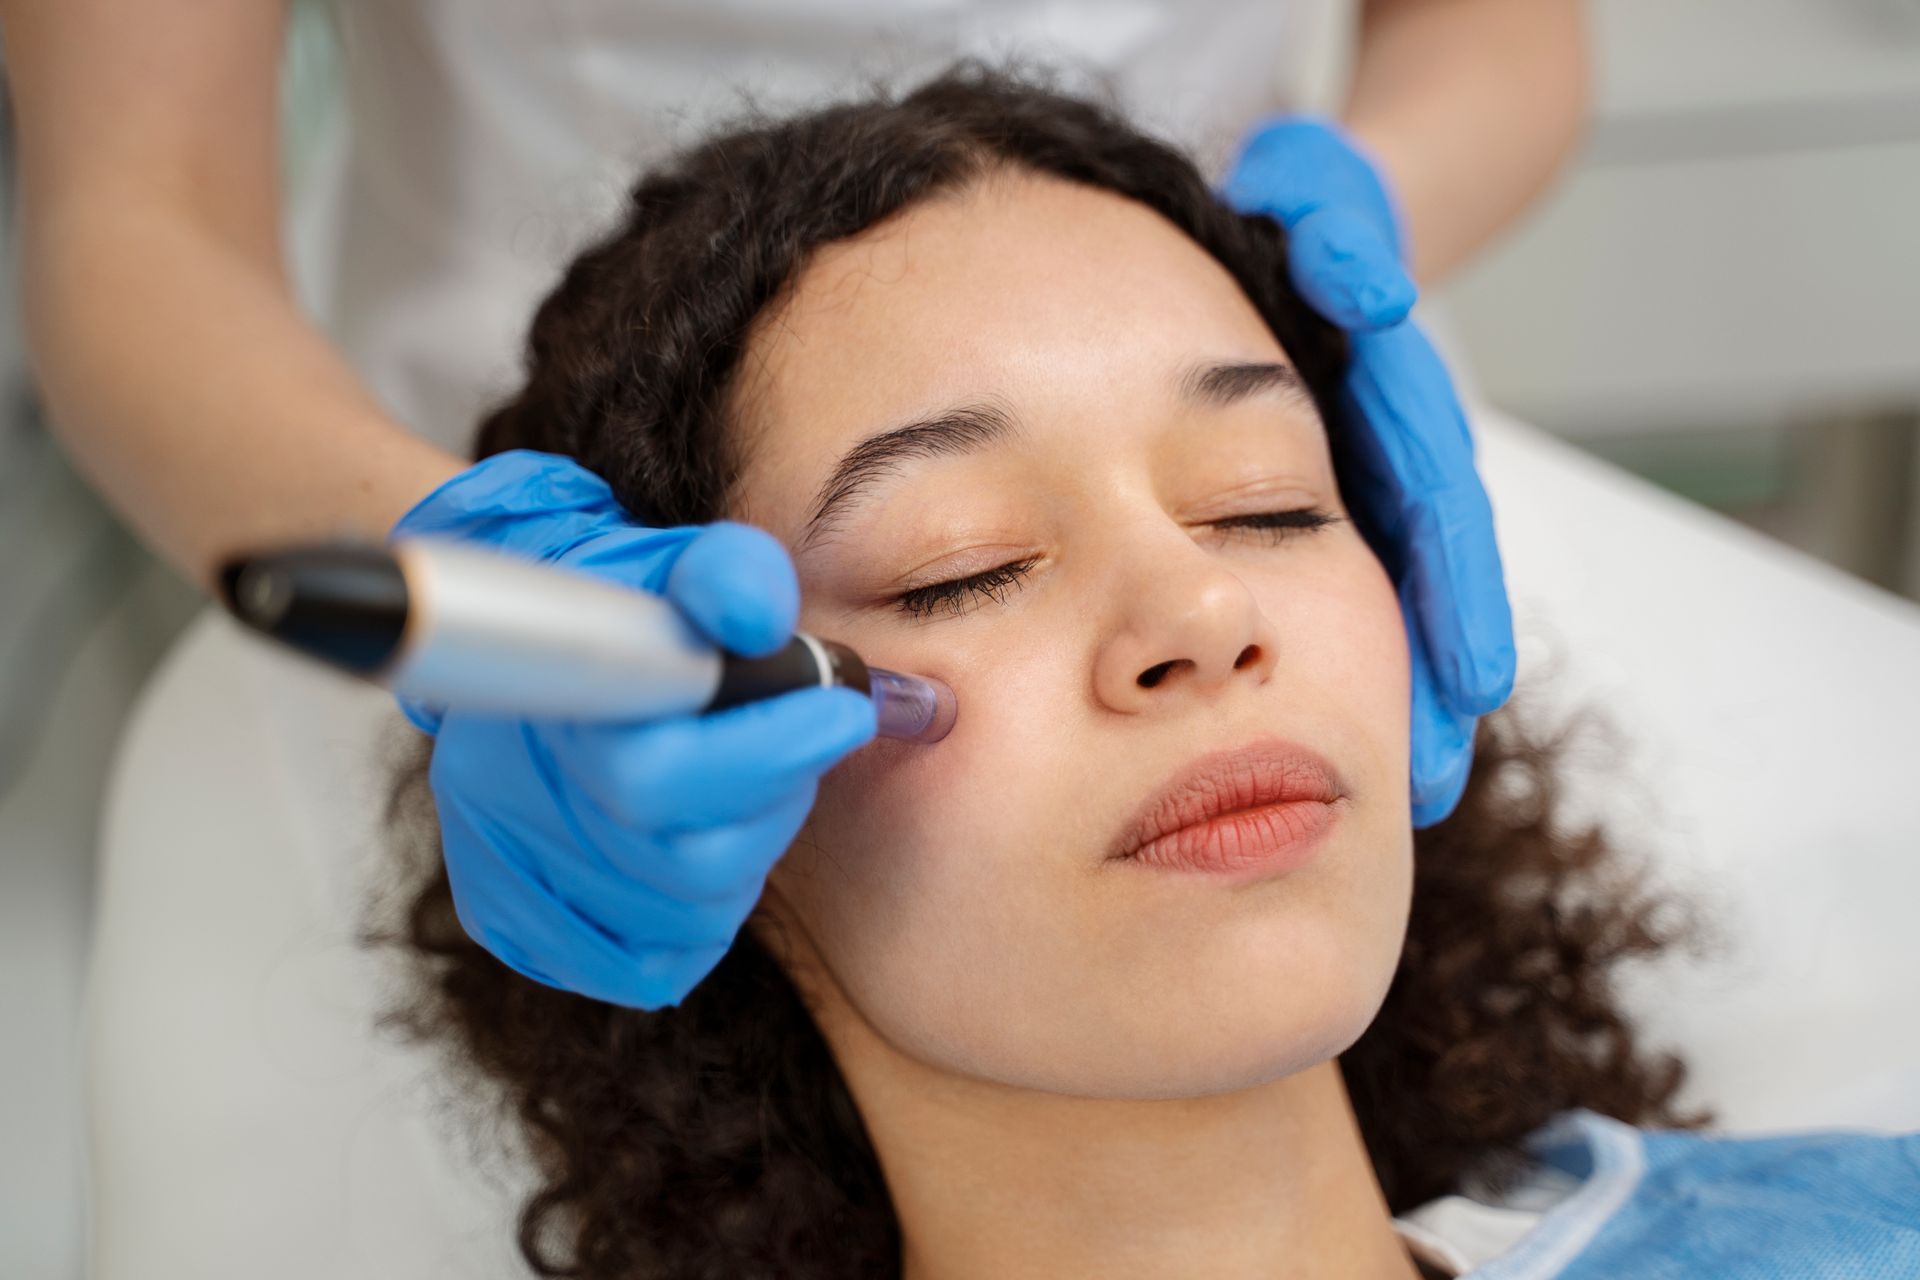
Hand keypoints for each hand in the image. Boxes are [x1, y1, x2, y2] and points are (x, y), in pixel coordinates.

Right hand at [390, 449, 877, 1006]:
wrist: (532, 643)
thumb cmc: (634, 608)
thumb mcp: (686, 564)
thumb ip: (732, 576)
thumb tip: (757, 613)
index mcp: (550, 707)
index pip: (662, 776)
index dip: (770, 755)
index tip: (844, 713)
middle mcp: (506, 795)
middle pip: (690, 860)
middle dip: (775, 802)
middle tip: (802, 745)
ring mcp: (504, 866)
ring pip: (682, 921)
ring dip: (742, 864)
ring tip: (742, 797)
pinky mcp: (506, 920)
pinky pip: (644, 969)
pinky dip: (695, 928)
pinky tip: (699, 861)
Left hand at [1220, 116, 1515, 825]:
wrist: (1322, 233)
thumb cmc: (1314, 234)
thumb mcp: (1324, 224)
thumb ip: (1338, 248)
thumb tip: (1367, 293)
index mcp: (1392, 416)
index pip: (1434, 511)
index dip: (1453, 595)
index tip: (1474, 684)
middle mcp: (1397, 470)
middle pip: (1430, 583)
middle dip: (1431, 679)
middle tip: (1427, 782)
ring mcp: (1377, 499)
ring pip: (1407, 607)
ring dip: (1412, 698)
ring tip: (1411, 797)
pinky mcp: (1339, 512)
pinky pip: (1372, 598)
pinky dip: (1386, 673)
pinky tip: (1390, 760)